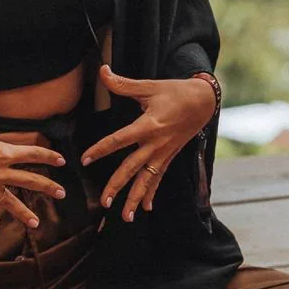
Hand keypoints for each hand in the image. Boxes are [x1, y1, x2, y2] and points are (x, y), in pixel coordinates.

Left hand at [79, 64, 215, 221]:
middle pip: (132, 169)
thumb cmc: (175, 92)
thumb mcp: (149, 86)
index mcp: (148, 126)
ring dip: (135, 198)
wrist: (203, 102)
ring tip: (125, 217)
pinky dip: (151, 193)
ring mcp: (164, 153)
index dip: (101, 149)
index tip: (85, 159)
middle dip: (117, 186)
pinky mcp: (170, 157)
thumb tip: (102, 71)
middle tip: (103, 202)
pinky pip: (159, 178)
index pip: (119, 140)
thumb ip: (123, 84)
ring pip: (146, 180)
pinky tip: (146, 208)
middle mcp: (155, 144)